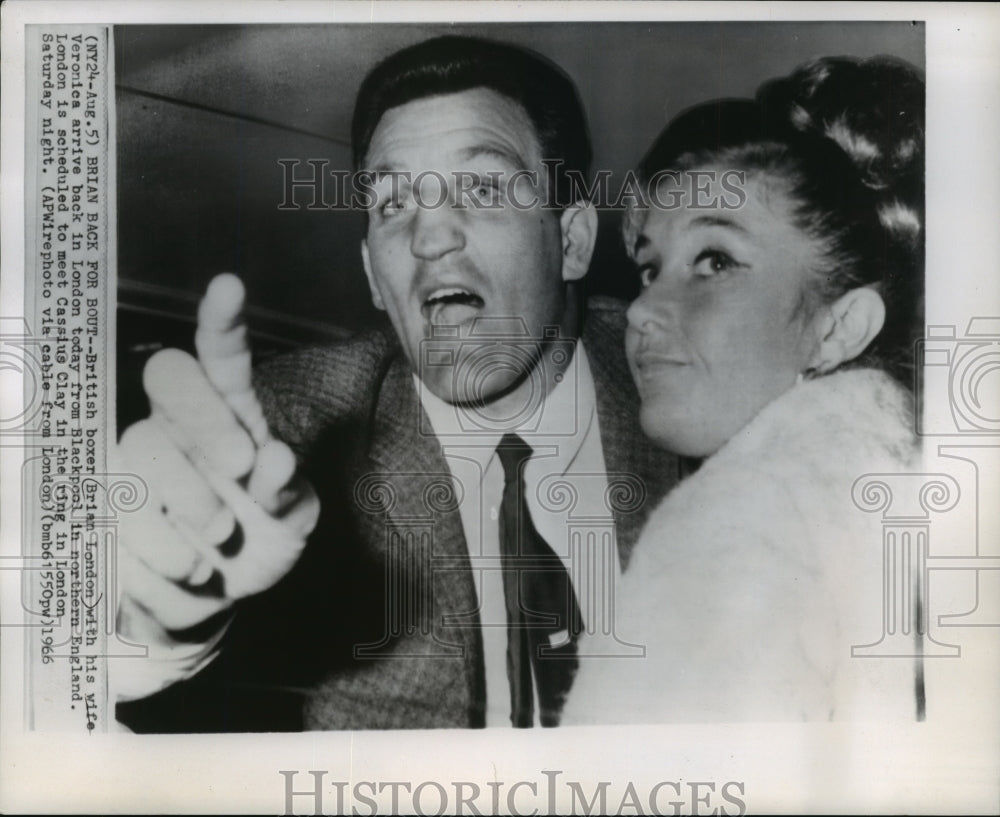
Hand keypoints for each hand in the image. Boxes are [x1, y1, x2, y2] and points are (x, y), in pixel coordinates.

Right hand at [117, 274, 318, 647]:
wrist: (217, 596)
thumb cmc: (264, 537)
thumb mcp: (293, 519)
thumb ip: (288, 491)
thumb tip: (276, 460)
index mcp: (229, 414)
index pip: (221, 359)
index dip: (221, 323)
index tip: (229, 287)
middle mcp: (177, 424)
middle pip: (168, 377)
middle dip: (205, 417)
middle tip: (242, 469)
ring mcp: (137, 461)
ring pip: (138, 446)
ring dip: (184, 501)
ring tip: (218, 546)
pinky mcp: (107, 505)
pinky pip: (116, 513)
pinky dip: (160, 553)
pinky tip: (189, 574)